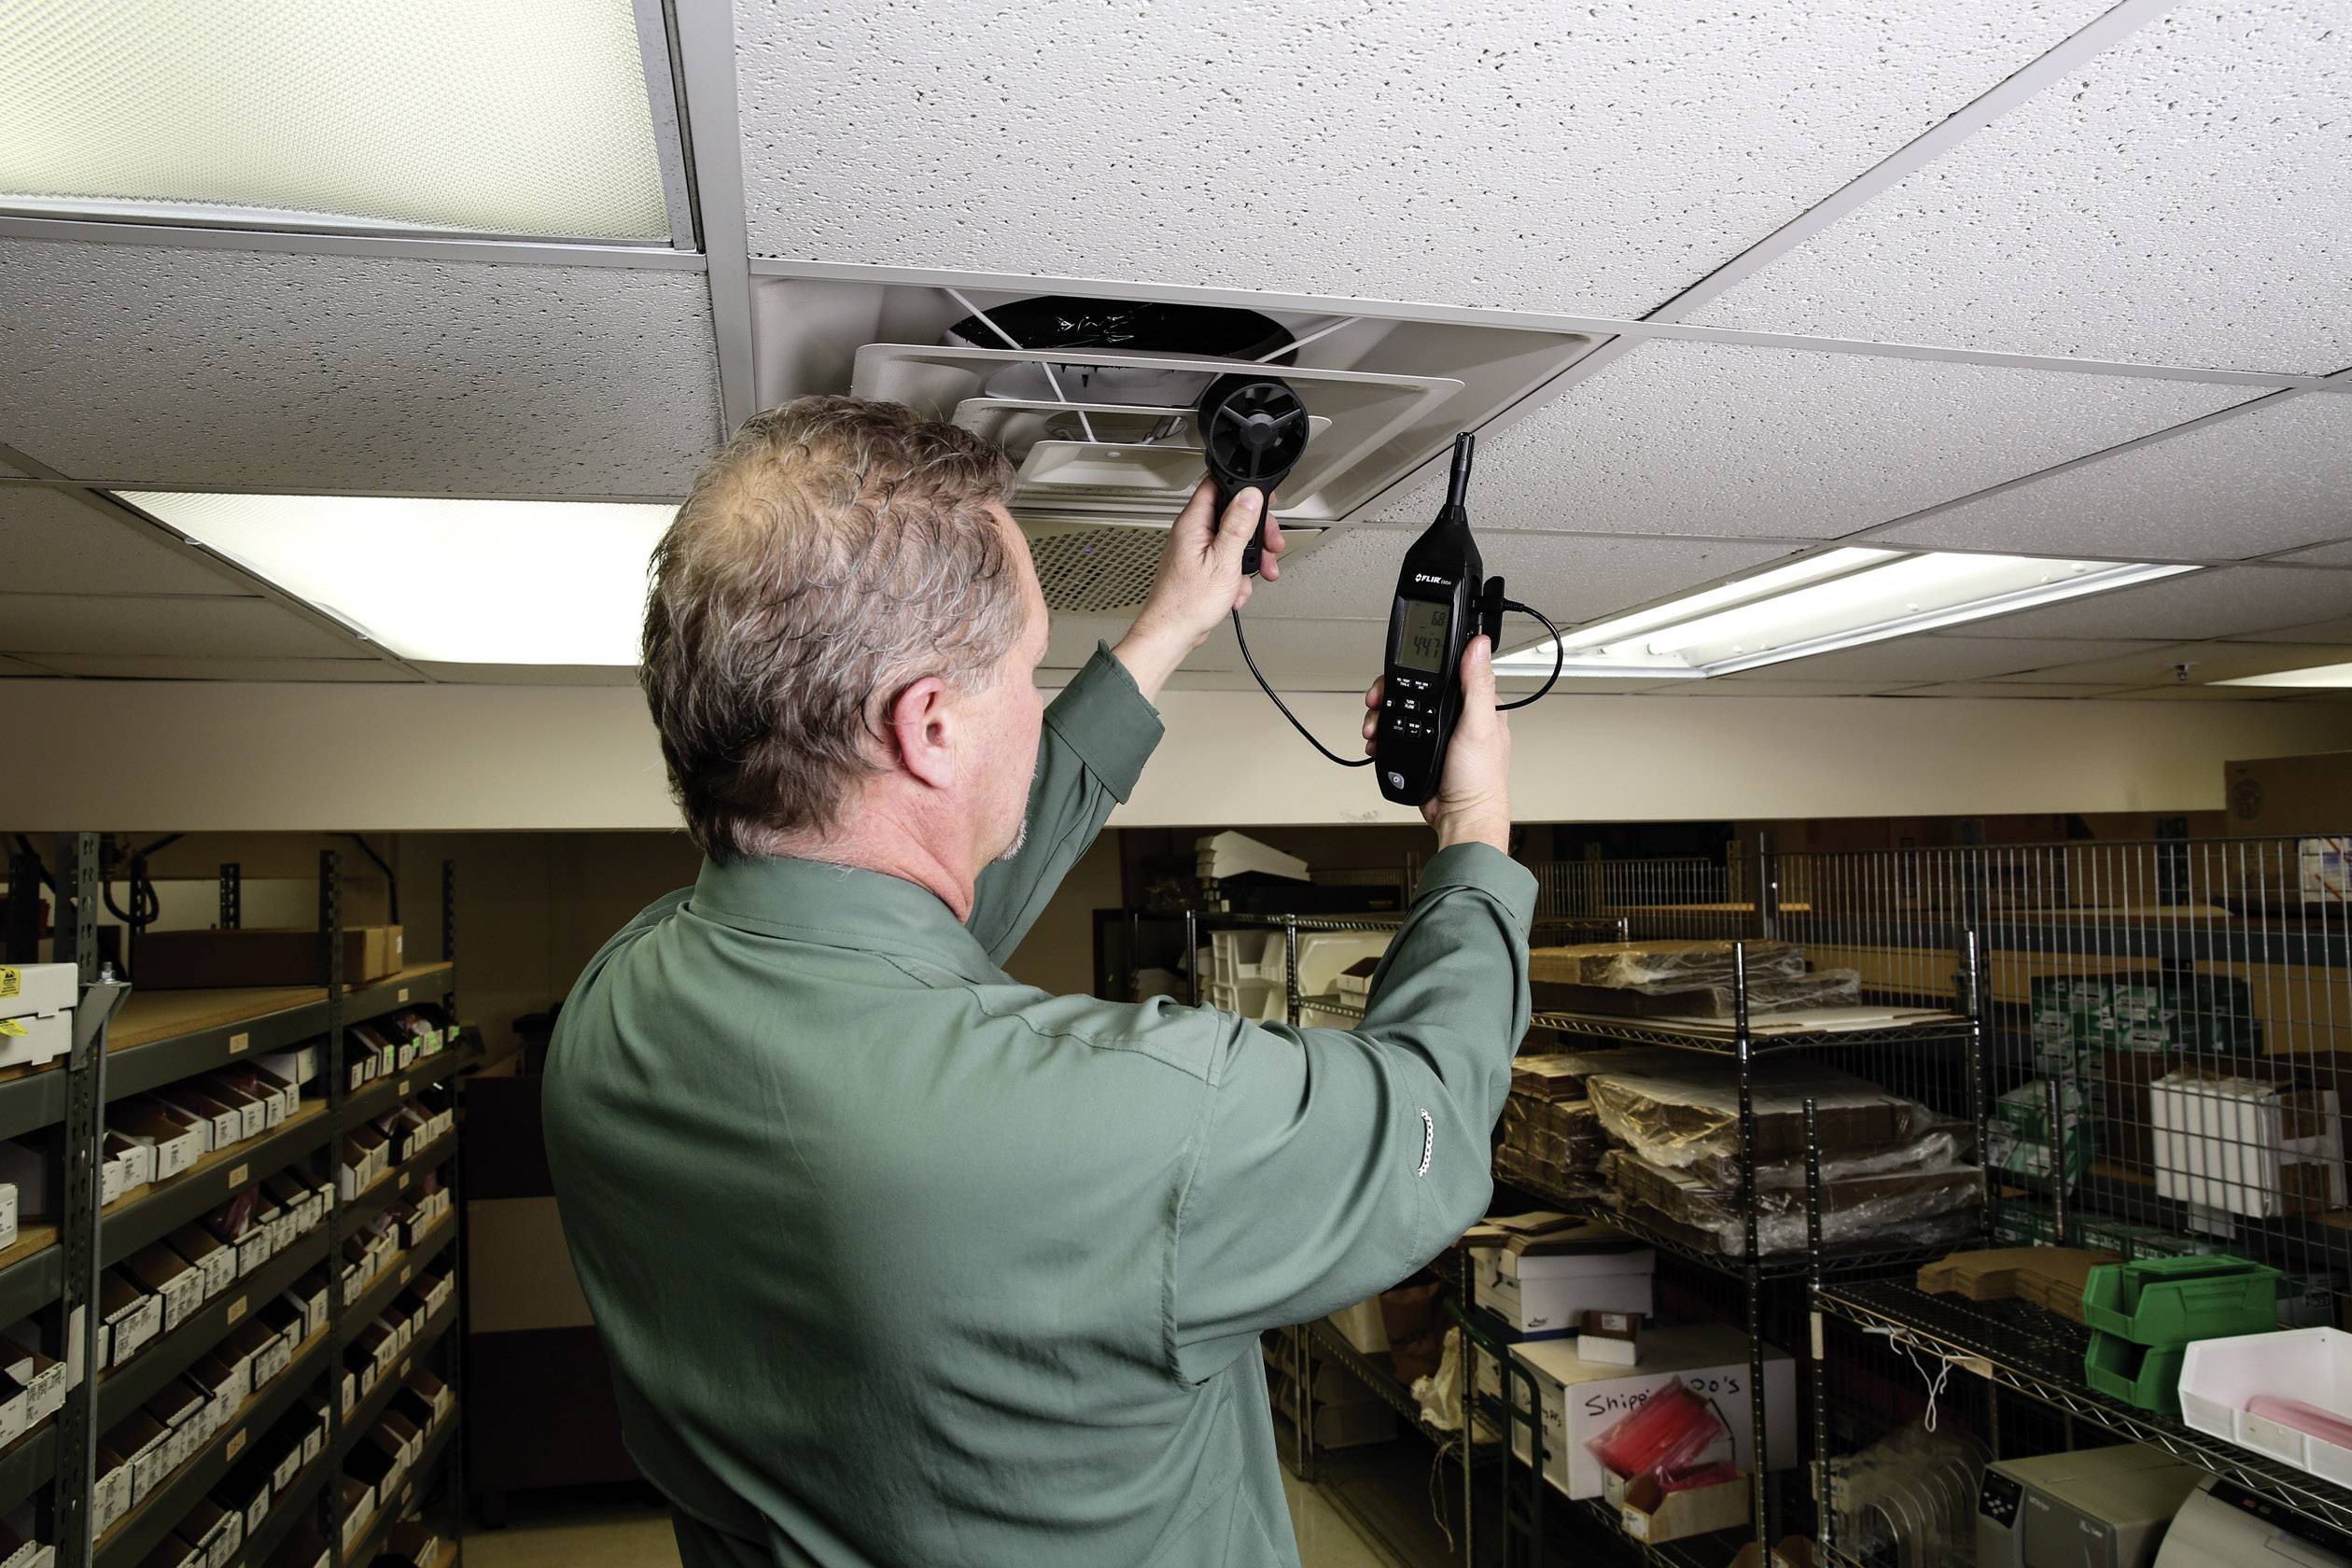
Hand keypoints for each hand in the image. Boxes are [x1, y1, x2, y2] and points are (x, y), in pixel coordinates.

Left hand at [1111, 479, 1286, 700]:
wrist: (1172, 632)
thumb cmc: (1187, 602)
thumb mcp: (1223, 560)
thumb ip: (1238, 525)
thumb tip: (1249, 496)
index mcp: (1193, 523)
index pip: (1217, 485)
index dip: (1243, 487)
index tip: (1263, 497)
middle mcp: (1192, 532)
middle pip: (1232, 515)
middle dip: (1256, 532)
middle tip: (1270, 545)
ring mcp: (1196, 550)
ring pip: (1233, 542)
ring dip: (1249, 559)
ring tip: (1258, 573)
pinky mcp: (1200, 567)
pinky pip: (1226, 562)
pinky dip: (1236, 577)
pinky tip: (1235, 592)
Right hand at [1360, 636, 1511, 851]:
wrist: (1461, 817)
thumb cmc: (1479, 779)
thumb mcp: (1479, 725)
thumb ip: (1477, 685)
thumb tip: (1480, 645)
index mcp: (1476, 703)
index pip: (1446, 671)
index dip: (1421, 666)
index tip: (1400, 669)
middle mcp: (1458, 715)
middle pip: (1417, 689)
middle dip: (1392, 693)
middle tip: (1377, 700)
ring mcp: (1439, 731)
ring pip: (1403, 710)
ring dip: (1383, 715)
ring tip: (1375, 725)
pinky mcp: (1423, 747)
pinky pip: (1398, 732)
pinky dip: (1384, 734)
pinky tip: (1378, 739)